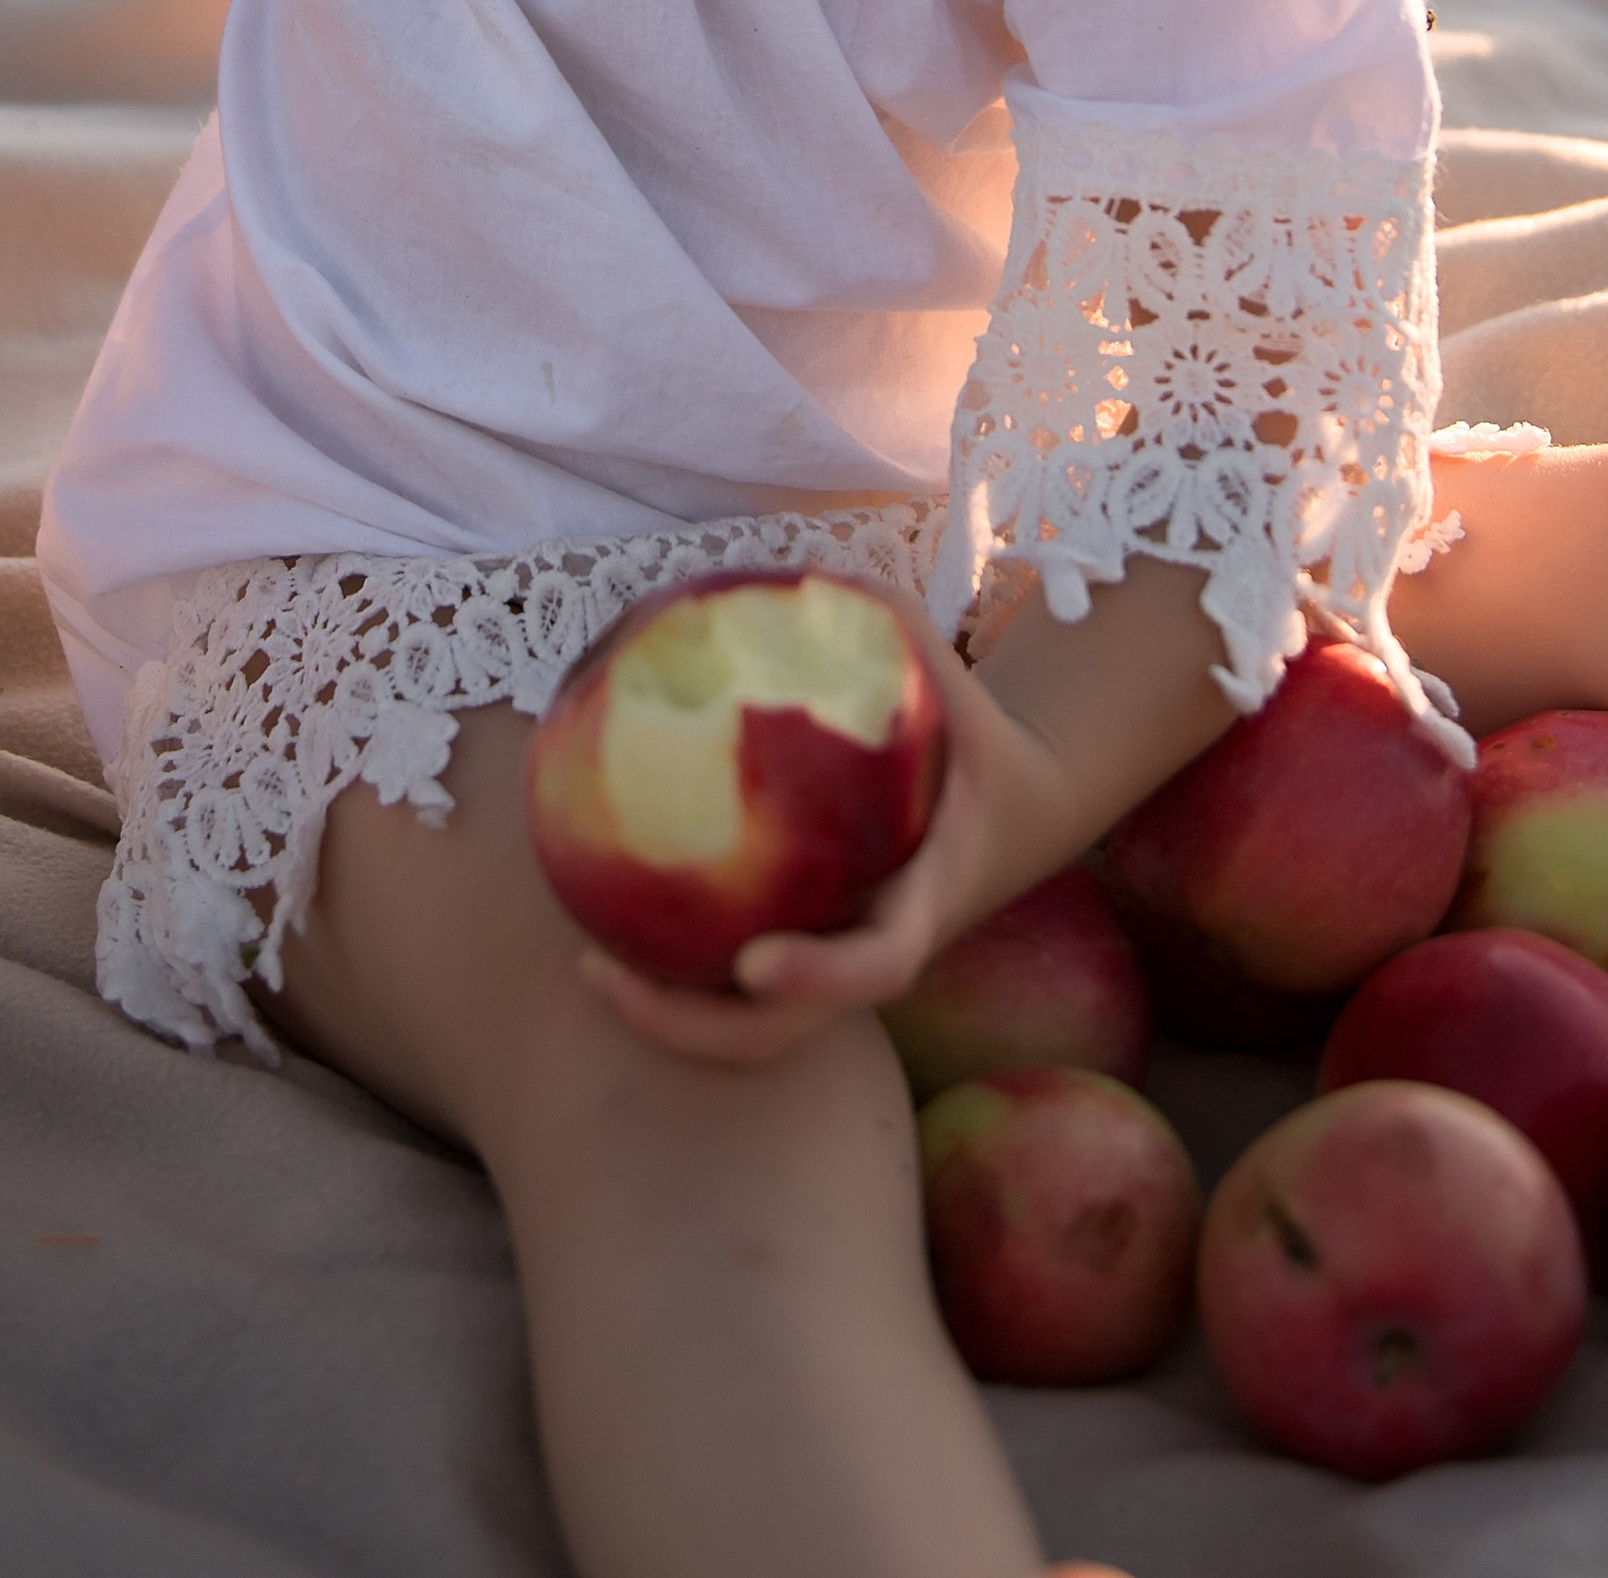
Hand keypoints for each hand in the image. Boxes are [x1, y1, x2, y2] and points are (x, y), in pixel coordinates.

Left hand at [576, 612, 1086, 1073]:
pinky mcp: (811, 954)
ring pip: (752, 1031)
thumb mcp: (958, 683)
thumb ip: (891, 626)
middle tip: (599, 971)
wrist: (1024, 810)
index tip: (753, 962)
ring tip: (583, 962)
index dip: (819, 975)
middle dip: (692, 1026)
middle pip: (785, 1034)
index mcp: (925, 903)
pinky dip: (675, 968)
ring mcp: (838, 963)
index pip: (878, 966)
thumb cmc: (981, 740)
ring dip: (666, 1014)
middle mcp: (874, 949)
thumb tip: (805, 573)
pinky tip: (600, 908)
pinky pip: (735, 983)